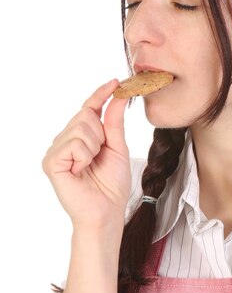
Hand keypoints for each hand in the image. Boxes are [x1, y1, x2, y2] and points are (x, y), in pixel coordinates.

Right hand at [42, 79, 130, 230]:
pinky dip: (84, 156)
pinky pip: (73, 144)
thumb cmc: (112, 184)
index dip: (101, 94)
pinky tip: (81, 171)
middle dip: (101, 134)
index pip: (89, 108)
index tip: (116, 81)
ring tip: (90, 165)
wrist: (107, 210)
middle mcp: (65, 140)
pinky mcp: (50, 162)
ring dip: (94, 147)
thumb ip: (115, 122)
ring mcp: (56, 150)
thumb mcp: (118, 147)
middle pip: (85, 115)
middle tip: (100, 155)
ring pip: (80, 127)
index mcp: (81, 136)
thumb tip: (119, 96)